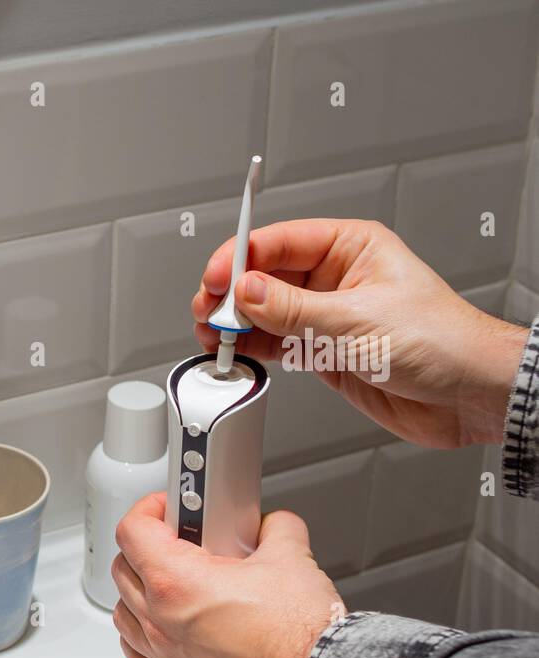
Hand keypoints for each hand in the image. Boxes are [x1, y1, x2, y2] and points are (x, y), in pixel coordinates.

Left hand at [111, 493, 342, 657]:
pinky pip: (137, 656)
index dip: (149, 509)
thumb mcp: (291, 558)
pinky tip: (158, 630)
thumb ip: (275, 529)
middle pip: (122, 569)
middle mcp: (161, 622)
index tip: (167, 508)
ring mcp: (166, 657)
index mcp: (176, 583)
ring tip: (166, 582)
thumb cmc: (301, 637)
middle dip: (144, 546)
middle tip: (175, 540)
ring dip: (137, 592)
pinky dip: (140, 637)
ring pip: (124, 614)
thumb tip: (273, 527)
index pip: (133, 531)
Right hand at [192, 219, 526, 448]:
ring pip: (264, 311)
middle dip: (231, 293)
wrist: (468, 395)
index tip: (216, 279)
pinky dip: (251, 348)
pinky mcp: (322, 350)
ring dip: (236, 323)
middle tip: (209, 312)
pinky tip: (234, 352)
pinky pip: (274, 343)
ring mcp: (326, 315)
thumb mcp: (357, 320)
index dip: (242, 258)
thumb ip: (293, 309)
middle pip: (265, 276)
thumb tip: (247, 293)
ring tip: (214, 335)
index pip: (281, 242)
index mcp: (351, 248)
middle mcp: (335, 279)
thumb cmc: (441, 342)